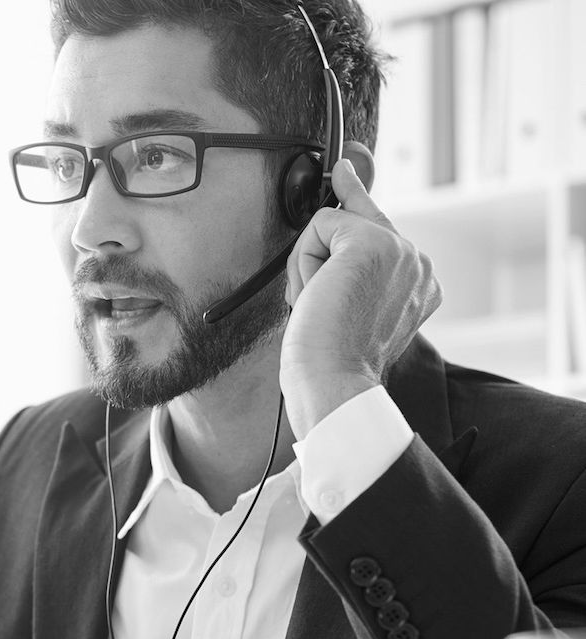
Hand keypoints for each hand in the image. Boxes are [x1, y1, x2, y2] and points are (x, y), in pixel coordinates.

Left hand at [280, 158, 441, 437]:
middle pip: (353, 220)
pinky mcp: (372, 242)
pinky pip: (320, 224)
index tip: (344, 168)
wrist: (334, 384)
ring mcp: (400, 250)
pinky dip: (303, 262)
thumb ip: (347, 261)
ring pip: (332, 224)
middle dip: (316, 257)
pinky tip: (315, 296)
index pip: (381, 227)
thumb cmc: (331, 359)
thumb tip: (337, 201)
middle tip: (315, 300)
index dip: (355, 199)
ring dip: (308, 267)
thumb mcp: (344, 306)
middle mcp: (419, 264)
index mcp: (421, 284)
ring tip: (320, 308)